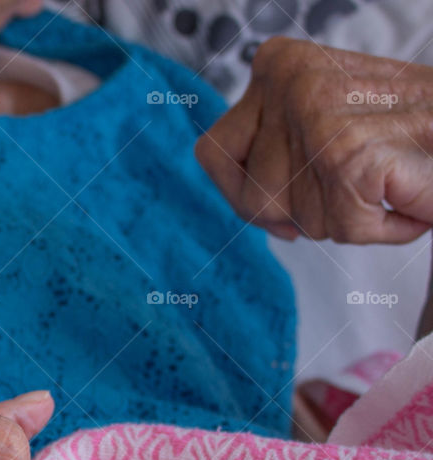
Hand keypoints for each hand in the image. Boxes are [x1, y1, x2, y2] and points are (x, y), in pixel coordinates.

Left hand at [196, 37, 432, 243]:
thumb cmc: (417, 129)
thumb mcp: (333, 112)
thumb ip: (280, 142)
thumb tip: (248, 205)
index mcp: (278, 65)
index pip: (212, 154)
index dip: (242, 195)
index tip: (280, 214)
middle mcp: (290, 83)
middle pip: (253, 197)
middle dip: (303, 212)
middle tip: (359, 183)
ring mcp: (318, 118)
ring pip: (301, 219)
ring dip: (349, 218)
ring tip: (392, 178)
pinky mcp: (349, 156)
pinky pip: (348, 228)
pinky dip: (386, 227)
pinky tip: (410, 195)